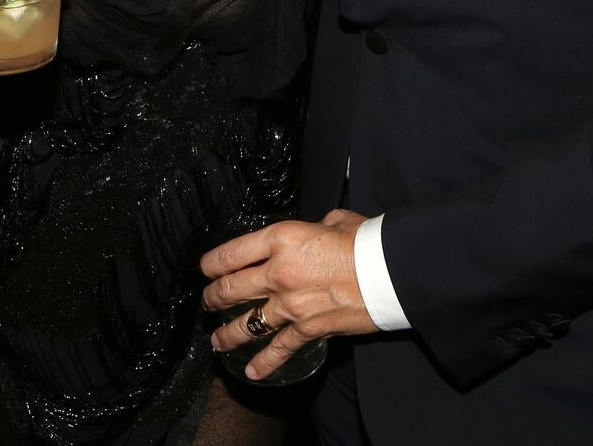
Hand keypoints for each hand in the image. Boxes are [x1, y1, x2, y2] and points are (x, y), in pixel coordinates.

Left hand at [200, 209, 375, 378]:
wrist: (387, 271)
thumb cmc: (364, 242)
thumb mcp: (333, 221)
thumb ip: (313, 227)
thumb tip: (312, 231)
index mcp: (281, 239)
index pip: (232, 253)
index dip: (211, 263)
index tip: (205, 268)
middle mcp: (278, 272)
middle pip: (230, 288)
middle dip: (213, 297)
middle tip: (208, 301)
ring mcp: (289, 304)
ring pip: (246, 323)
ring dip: (227, 334)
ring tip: (217, 340)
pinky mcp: (306, 328)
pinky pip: (278, 349)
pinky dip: (263, 363)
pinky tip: (251, 371)